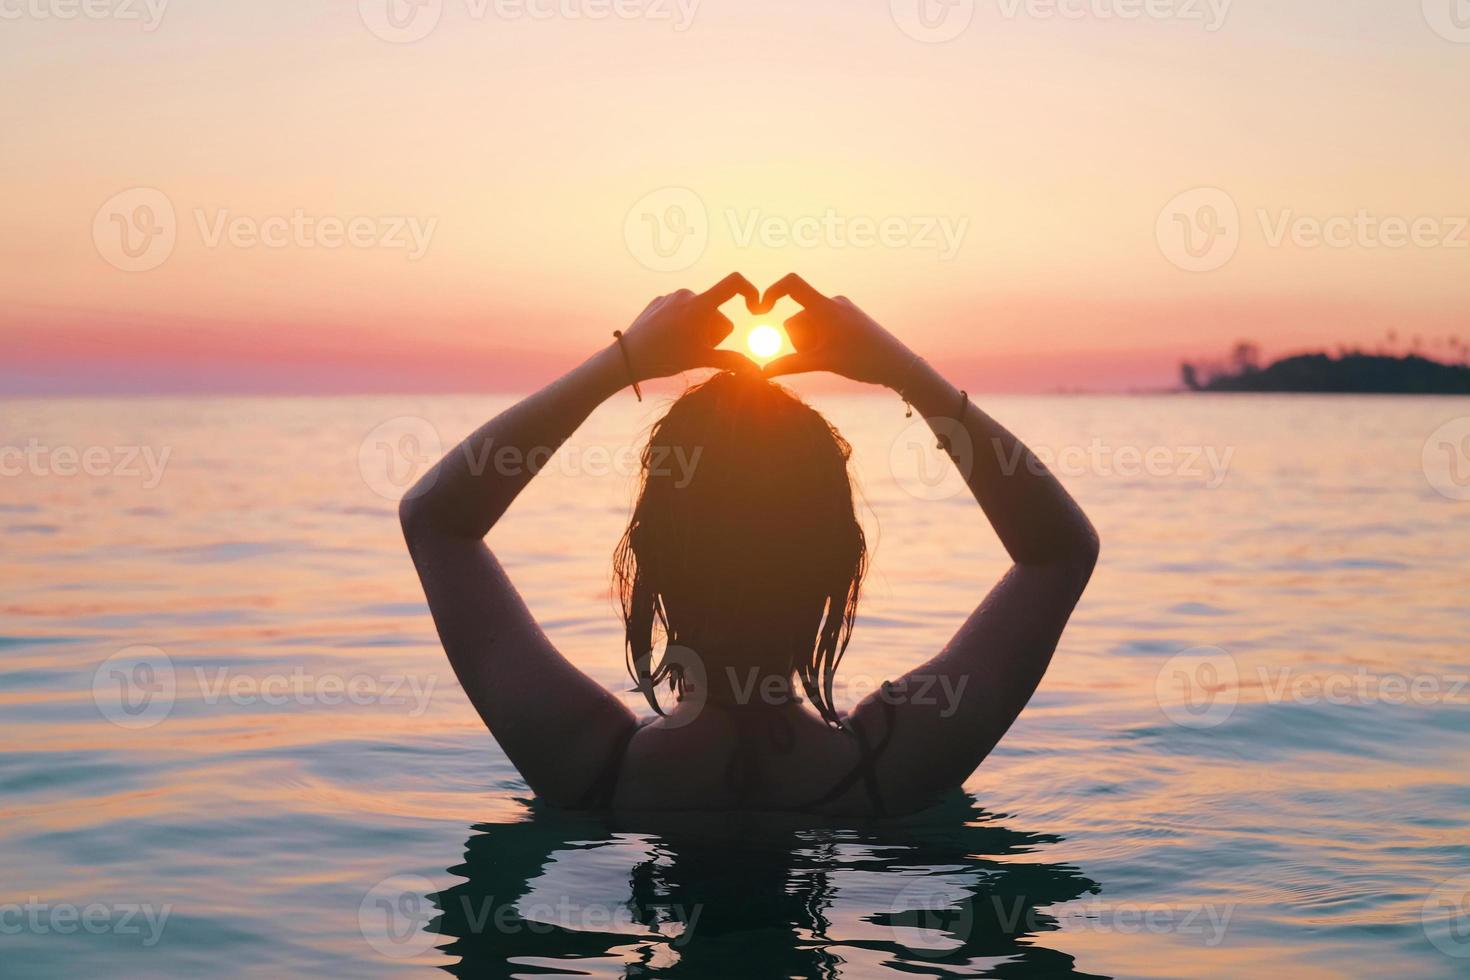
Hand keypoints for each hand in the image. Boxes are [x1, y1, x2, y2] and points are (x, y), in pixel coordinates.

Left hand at [617, 273, 761, 380]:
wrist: (627, 358)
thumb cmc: (665, 360)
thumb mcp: (701, 360)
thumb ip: (732, 360)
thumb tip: (757, 370)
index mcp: (700, 305)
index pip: (733, 283)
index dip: (750, 290)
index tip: (754, 308)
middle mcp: (686, 294)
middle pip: (716, 312)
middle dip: (714, 331)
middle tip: (696, 349)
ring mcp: (671, 296)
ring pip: (700, 312)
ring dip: (698, 328)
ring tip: (679, 345)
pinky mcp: (659, 300)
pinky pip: (682, 310)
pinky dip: (681, 324)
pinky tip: (667, 338)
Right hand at [757, 274, 911, 387]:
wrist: (899, 364)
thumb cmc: (864, 362)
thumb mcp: (823, 363)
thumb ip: (790, 365)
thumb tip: (761, 372)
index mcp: (826, 307)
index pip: (792, 284)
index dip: (771, 292)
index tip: (760, 310)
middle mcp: (833, 302)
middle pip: (796, 318)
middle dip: (798, 340)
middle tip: (820, 357)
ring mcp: (841, 309)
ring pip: (808, 325)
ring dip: (810, 343)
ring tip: (832, 357)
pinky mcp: (847, 317)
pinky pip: (821, 325)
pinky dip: (820, 341)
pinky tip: (839, 354)